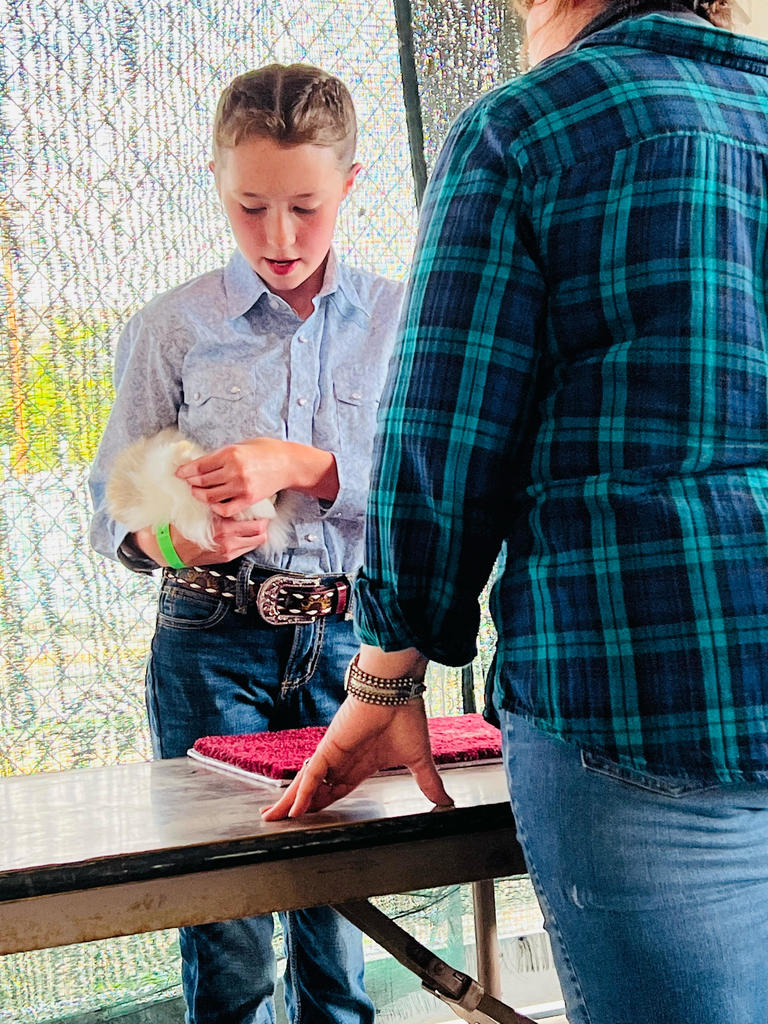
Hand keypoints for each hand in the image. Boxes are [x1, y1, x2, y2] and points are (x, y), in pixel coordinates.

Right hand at [133, 516, 269, 565]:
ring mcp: (228, 551)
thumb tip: (232, 493)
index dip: (261, 513)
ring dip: (257, 533)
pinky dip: (249, 540)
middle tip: (261, 514)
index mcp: (223, 528)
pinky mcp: (226, 557)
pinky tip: (244, 532)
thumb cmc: (181, 526)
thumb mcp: (199, 511)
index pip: (255, 522)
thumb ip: (217, 505)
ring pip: (256, 542)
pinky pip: (246, 548)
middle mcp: (229, 541)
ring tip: (254, 523)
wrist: (168, 548)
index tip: (261, 506)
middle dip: (263, 523)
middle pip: (260, 532)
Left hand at [176, 438, 338, 517]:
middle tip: (187, 483)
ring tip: (197, 493)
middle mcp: (234, 470)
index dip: (185, 471)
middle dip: (190, 483)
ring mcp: (241, 487)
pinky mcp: (248, 499)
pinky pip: (225, 509)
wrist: (289, 463)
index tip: (179, 473)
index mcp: (230, 453)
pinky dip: (215, 508)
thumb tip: (203, 462)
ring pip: (210, 496)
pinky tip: (213, 504)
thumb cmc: (267, 450)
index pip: (199, 466)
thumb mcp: (242, 444)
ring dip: (199, 495)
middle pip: (201, 481)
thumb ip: (223, 454)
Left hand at [261, 695, 453, 819]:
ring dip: (291, 801)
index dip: (322, 805)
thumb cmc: (406, 716)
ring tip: (273, 818)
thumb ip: (428, 782)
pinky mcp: (329, 747)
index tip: (309, 818)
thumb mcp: (418, 760)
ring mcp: (334, 754)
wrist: (398, 690)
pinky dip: (303, 792)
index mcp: (360, 765)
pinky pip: (312, 775)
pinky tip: (294, 810)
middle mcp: (343, 761)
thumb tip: (447, 801)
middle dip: (298, 805)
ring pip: (307, 783)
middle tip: (279, 821)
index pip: (336, 791)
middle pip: (315, 789)